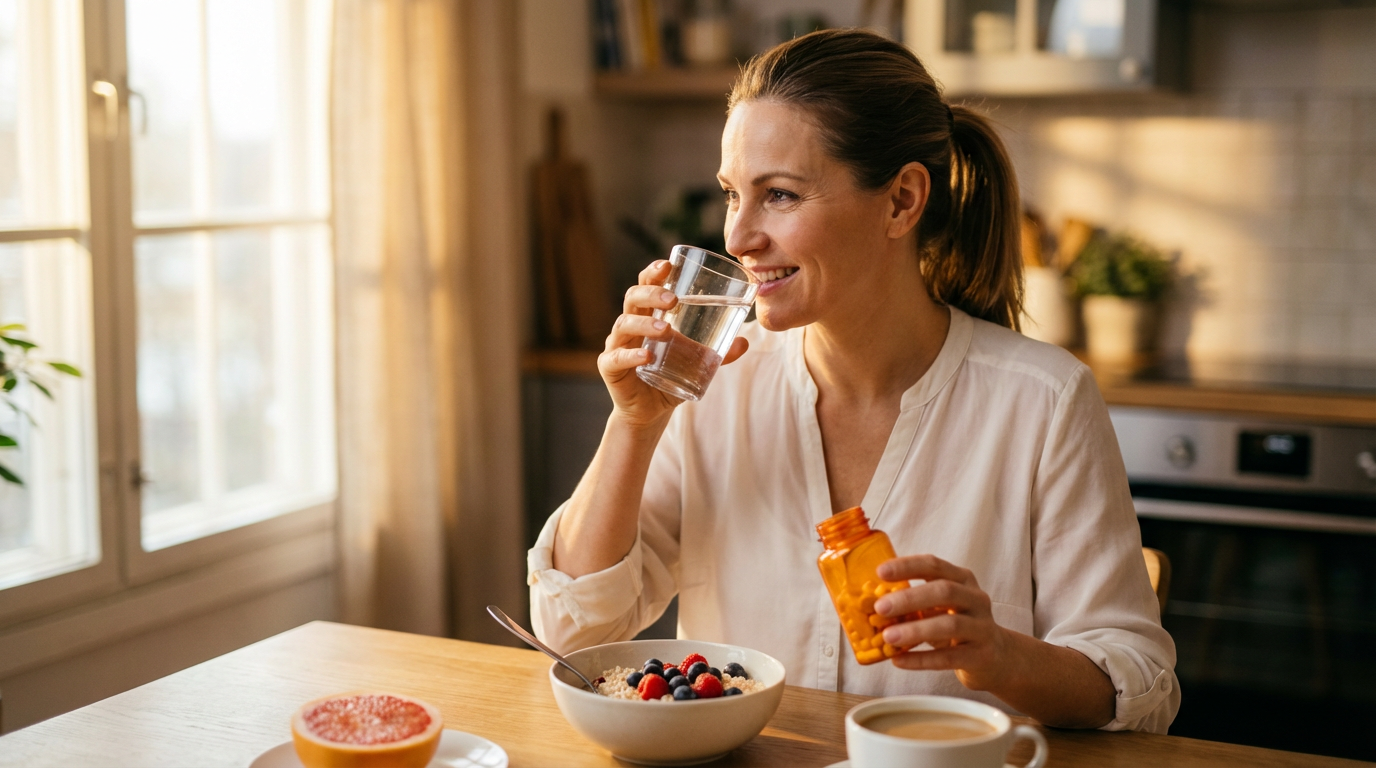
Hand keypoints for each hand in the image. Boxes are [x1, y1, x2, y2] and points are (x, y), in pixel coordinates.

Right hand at [599, 260, 748, 428]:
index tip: (668, 265)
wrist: (650, 411)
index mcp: (648, 315)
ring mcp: (617, 345)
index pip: (646, 285)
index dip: (653, 272)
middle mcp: (630, 325)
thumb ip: (718, 353)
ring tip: (665, 330)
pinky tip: (645, 356)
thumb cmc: (670, 376)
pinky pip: (616, 357)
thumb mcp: (696, 362)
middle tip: (672, 299)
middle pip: (633, 298)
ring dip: (644, 324)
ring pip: (624, 324)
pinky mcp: (610, 367)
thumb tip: (744, 342)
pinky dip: (631, 355)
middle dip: (651, 294)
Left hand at [873, 554, 1012, 691]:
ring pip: (950, 625)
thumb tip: (870, 604)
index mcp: (962, 579)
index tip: (880, 572)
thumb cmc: (958, 626)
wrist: (996, 657)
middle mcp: (976, 599)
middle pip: (944, 591)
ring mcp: (982, 627)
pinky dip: (922, 659)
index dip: (907, 566)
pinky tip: (899, 661)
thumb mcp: (940, 607)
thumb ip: (914, 602)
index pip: (934, 565)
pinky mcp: (982, 655)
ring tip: (888, 637)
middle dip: (910, 598)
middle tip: (880, 607)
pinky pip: (950, 658)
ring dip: (916, 630)